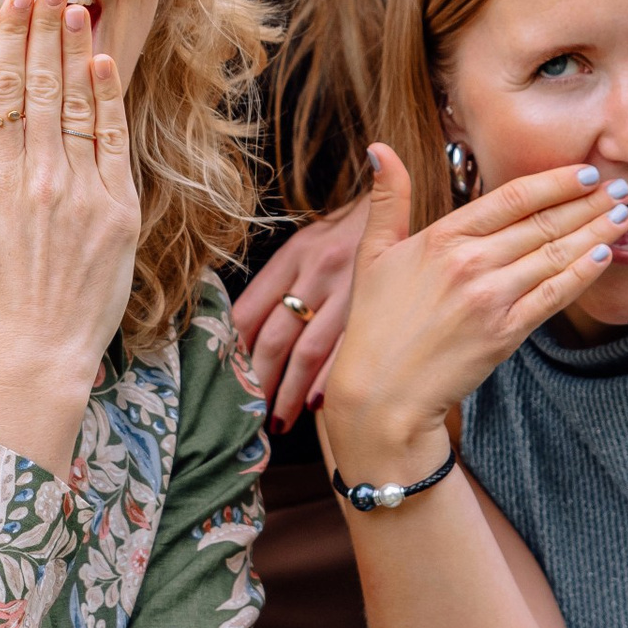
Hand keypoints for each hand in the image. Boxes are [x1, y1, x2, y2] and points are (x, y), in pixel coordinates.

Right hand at [0, 0, 139, 472]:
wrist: (41, 360)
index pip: (7, 94)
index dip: (13, 43)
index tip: (17, 2)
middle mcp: (45, 178)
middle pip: (46, 87)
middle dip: (46, 30)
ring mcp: (87, 193)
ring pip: (83, 107)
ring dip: (79, 53)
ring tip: (77, 7)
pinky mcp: (120, 212)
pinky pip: (114, 143)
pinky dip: (109, 102)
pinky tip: (104, 66)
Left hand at [231, 201, 364, 429]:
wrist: (405, 205)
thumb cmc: (350, 232)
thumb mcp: (310, 241)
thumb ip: (278, 280)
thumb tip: (242, 330)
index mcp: (294, 254)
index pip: (249, 310)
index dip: (233, 351)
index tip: (223, 380)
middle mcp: (318, 270)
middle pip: (276, 337)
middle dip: (259, 381)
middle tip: (248, 414)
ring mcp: (351, 289)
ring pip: (309, 352)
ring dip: (291, 393)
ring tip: (279, 421)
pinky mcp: (382, 304)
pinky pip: (349, 351)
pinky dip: (330, 381)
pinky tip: (318, 404)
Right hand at [318, 145, 627, 483]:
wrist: (381, 392)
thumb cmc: (376, 323)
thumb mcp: (372, 253)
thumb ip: (387, 198)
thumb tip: (379, 146)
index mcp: (442, 237)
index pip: (512, 198)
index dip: (555, 182)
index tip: (585, 172)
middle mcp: (470, 263)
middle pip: (542, 223)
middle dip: (588, 202)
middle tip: (622, 186)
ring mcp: (490, 299)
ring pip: (555, 255)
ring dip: (595, 232)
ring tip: (623, 214)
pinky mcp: (505, 333)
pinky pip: (553, 296)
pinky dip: (583, 274)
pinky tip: (605, 256)